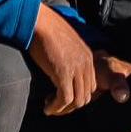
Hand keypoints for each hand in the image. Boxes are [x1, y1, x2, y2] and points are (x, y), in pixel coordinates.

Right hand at [27, 1, 98, 115]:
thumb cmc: (48, 31)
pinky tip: (47, 107)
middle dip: (71, 105)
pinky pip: (64, 99)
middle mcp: (85, 63)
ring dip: (63, 109)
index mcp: (88, 56)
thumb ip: (70, 58)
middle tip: (56, 105)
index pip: (91, 86)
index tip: (63, 97)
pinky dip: (56, 107)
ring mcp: (76, 69)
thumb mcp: (66, 46)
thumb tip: (63, 73)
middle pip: (86, 96)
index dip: (77, 95)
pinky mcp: (63, 74)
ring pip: (77, 101)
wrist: (40, 22)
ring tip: (51, 106)